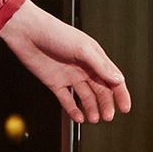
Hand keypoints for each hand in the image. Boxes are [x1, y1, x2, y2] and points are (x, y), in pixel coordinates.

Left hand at [0, 0, 131, 124]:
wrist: (27, 33)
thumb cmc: (55, 33)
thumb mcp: (82, 48)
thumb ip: (100, 65)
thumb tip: (118, 80)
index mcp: (94, 57)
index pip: (112, 78)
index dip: (120, 93)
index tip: (125, 108)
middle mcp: (84, 68)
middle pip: (100, 90)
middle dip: (105, 104)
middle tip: (108, 117)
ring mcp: (69, 76)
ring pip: (85, 97)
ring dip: (91, 108)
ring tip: (94, 118)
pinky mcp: (54, 82)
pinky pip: (66, 100)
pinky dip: (73, 110)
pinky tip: (79, 118)